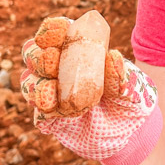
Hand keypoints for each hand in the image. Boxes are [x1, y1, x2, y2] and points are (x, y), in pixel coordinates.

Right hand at [20, 15, 161, 164]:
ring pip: (30, 83)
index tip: (58, 32)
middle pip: (34, 55)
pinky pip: (38, 114)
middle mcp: (59, 69)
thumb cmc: (132, 101)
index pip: (58, 34)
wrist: (131, 135)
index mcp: (78, 51)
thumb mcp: (134, 86)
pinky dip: (42, 112)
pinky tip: (50, 114)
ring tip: (49, 95)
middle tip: (53, 62)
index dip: (52, 30)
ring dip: (36, 85)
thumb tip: (112, 56)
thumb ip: (122, 74)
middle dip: (38, 57)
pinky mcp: (51, 119)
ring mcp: (52, 94)